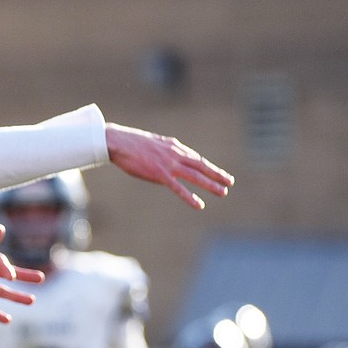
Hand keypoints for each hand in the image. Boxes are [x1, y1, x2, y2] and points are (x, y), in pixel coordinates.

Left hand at [0, 226, 44, 323]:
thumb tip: (2, 228)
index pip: (1, 263)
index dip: (6, 269)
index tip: (10, 275)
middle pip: (8, 275)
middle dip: (25, 276)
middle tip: (41, 278)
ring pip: (2, 292)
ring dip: (17, 297)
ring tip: (32, 301)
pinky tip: (8, 320)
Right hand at [105, 123, 234, 208]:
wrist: (118, 142)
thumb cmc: (130, 142)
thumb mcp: (152, 142)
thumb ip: (163, 148)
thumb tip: (168, 152)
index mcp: (173, 146)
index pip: (195, 158)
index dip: (208, 166)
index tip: (218, 172)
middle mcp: (175, 154)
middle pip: (201, 166)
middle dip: (216, 174)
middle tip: (229, 182)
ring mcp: (168, 165)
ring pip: (195, 176)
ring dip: (210, 185)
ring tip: (223, 192)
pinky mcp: (160, 174)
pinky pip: (178, 188)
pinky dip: (189, 197)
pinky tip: (199, 204)